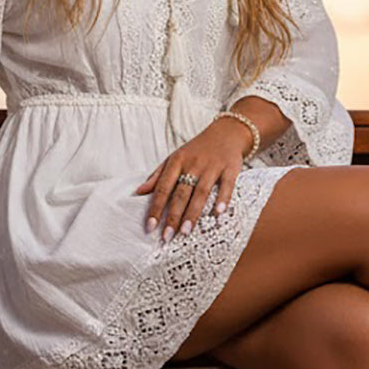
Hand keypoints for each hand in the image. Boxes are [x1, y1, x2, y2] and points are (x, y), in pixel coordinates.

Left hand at [136, 117, 253, 241]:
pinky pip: (226, 186)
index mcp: (176, 162)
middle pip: (181, 193)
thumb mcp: (174, 158)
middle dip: (173, 216)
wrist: (227, 132)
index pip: (163, 188)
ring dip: (193, 213)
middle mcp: (193, 164)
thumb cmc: (197, 150)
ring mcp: (212, 166)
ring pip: (201, 192)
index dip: (156, 208)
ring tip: (186, 232)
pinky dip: (223, 199)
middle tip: (167, 236)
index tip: (150, 226)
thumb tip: (138, 192)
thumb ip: (157, 176)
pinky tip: (218, 214)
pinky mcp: (230, 168)